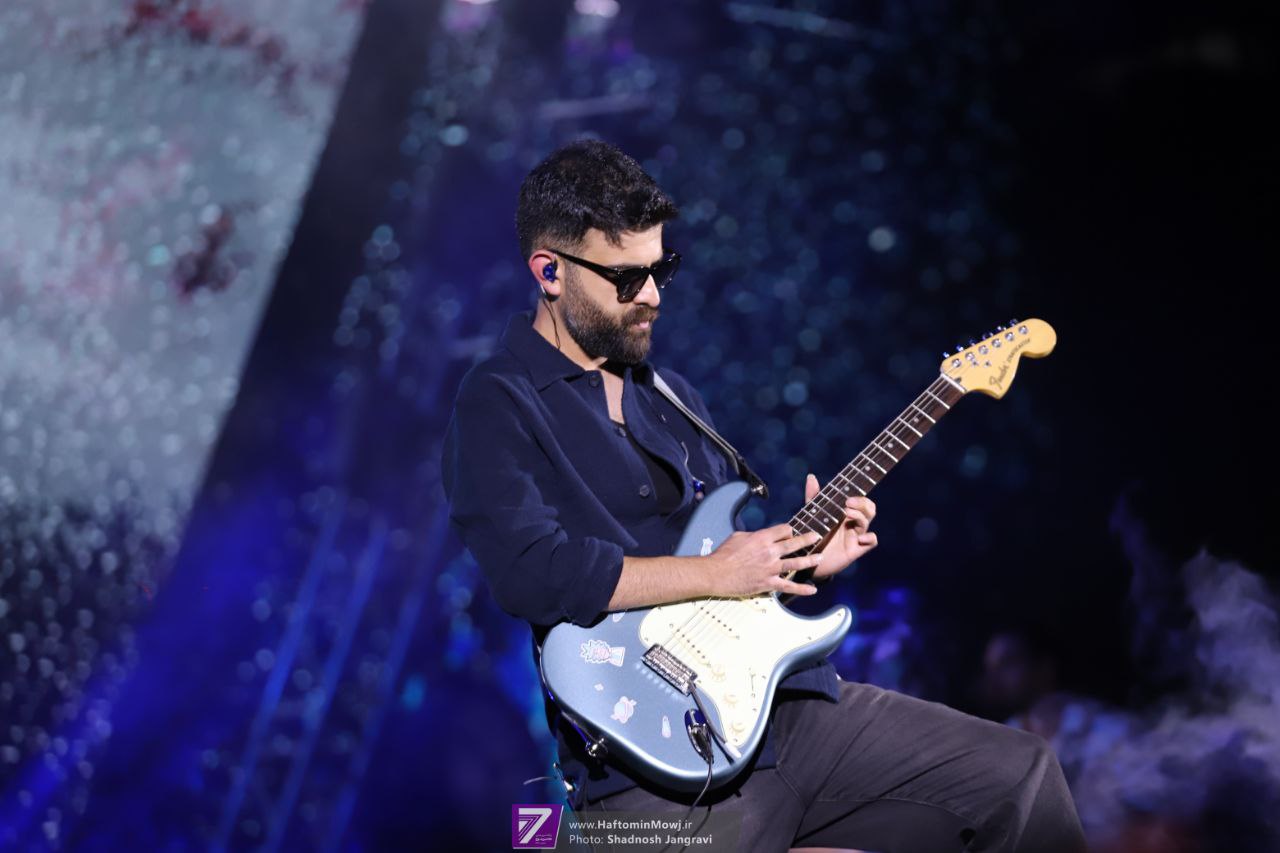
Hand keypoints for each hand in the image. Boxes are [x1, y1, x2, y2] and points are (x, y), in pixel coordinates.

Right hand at [704, 523, 824, 597]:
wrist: (716, 573)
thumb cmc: (724, 555)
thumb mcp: (738, 536)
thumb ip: (754, 535)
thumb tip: (762, 536)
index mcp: (762, 538)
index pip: (784, 529)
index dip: (790, 530)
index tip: (792, 532)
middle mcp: (770, 552)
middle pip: (794, 544)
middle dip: (808, 539)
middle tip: (816, 536)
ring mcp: (771, 568)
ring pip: (796, 563)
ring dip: (810, 560)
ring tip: (820, 557)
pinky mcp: (768, 583)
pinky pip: (788, 586)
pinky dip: (801, 589)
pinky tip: (812, 589)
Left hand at [805, 473, 877, 579]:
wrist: (809, 560)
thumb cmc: (814, 535)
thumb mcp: (813, 514)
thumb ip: (814, 496)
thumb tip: (811, 476)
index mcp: (845, 514)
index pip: (861, 501)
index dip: (861, 496)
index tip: (849, 495)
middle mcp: (853, 524)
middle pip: (869, 509)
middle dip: (862, 503)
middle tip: (848, 502)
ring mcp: (855, 536)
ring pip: (868, 522)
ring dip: (860, 515)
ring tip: (847, 513)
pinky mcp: (855, 550)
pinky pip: (871, 542)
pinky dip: (870, 538)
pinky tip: (860, 537)